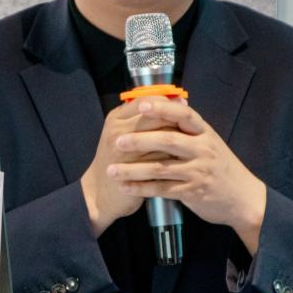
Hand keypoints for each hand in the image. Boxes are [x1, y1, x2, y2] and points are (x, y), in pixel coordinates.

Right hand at [80, 99, 177, 235]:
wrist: (100, 191)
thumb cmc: (117, 158)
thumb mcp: (124, 132)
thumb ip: (143, 118)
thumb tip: (176, 102)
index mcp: (117, 118)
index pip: (146, 101)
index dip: (167, 104)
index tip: (183, 108)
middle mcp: (118, 131)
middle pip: (155, 117)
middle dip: (176, 122)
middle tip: (192, 127)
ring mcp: (123, 151)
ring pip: (160, 138)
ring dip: (178, 140)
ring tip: (190, 143)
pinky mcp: (131, 170)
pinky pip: (159, 161)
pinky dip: (173, 160)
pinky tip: (181, 161)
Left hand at [107, 99, 266, 254]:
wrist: (243, 199)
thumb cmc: (221, 167)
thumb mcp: (210, 142)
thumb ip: (189, 128)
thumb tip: (169, 103)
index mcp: (204, 133)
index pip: (183, 114)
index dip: (162, 108)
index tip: (141, 104)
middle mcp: (202, 149)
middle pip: (167, 140)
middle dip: (139, 140)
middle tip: (117, 141)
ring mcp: (198, 172)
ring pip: (161, 168)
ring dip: (133, 169)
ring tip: (111, 170)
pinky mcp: (193, 192)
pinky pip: (162, 190)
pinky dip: (142, 188)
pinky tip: (126, 187)